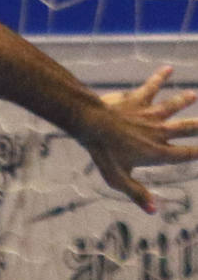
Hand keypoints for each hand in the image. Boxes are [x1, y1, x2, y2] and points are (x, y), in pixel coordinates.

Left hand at [80, 66, 197, 211]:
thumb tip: (153, 211)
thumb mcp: (118, 179)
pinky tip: (168, 67)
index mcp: (157, 152)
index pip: (185, 154)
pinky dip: (160, 76)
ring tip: (194, 95)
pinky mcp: (138, 99)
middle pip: (187, 128)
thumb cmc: (103, 153)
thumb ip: (137, 193)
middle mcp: (159, 132)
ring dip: (184, 100)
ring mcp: (150, 114)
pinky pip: (152, 85)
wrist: (91, 124)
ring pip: (174, 106)